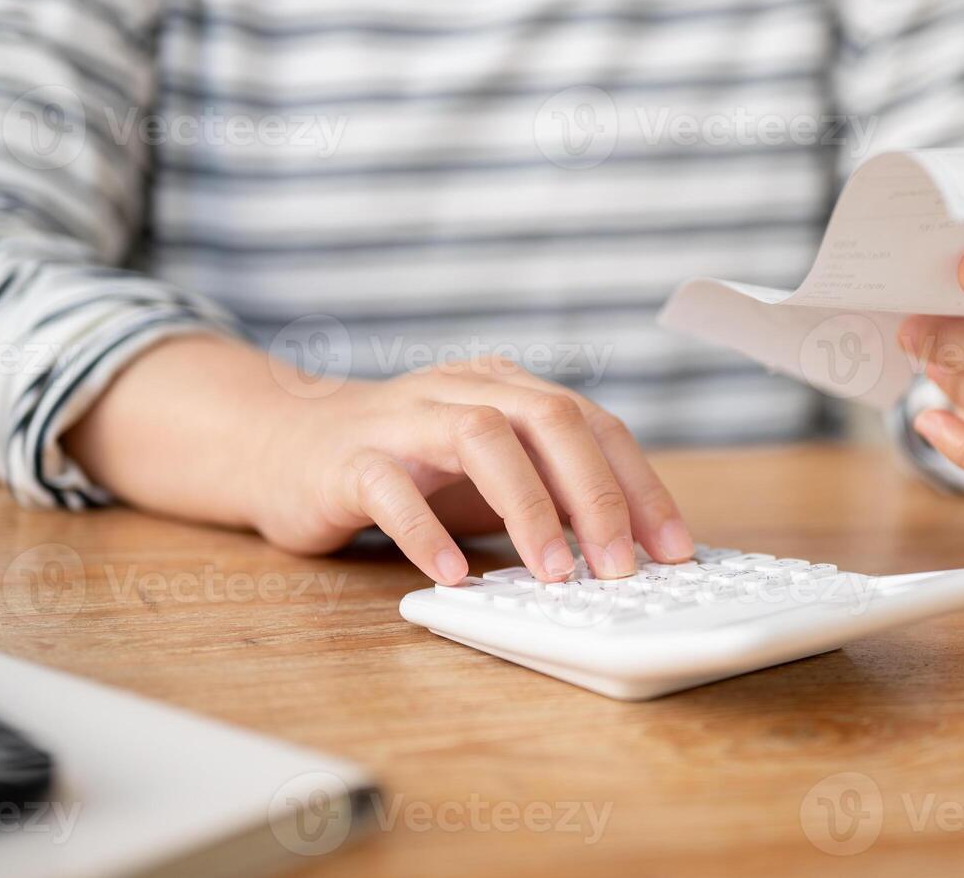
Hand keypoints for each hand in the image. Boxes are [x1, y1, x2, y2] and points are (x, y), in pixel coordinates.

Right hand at [253, 356, 695, 583]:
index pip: (594, 424)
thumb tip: (632, 551)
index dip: (640, 485)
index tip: (674, 550)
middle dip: (595, 496)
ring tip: (553, 574)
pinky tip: (454, 576)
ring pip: (479, 439)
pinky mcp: (350, 460)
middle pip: (549, 420)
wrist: (289, 446)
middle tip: (620, 568)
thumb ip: (550, 494)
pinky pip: (392, 490)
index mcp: (508, 387)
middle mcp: (463, 389)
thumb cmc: (409, 466)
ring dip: (527, 507)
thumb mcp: (491, 472)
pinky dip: (426, 533)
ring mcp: (404, 419)